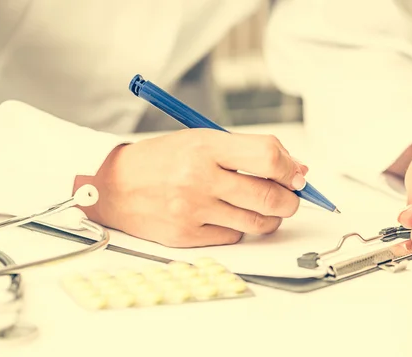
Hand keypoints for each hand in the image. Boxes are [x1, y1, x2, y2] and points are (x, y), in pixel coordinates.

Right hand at [74, 129, 306, 246]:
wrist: (114, 185)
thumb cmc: (163, 160)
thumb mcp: (203, 141)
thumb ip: (248, 152)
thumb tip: (295, 169)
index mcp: (206, 147)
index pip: (267, 157)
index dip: (291, 169)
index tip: (297, 175)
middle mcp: (199, 178)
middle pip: (269, 197)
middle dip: (291, 201)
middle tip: (290, 198)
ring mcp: (192, 210)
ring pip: (257, 223)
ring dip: (271, 218)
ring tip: (262, 208)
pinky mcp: (186, 235)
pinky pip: (233, 236)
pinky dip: (238, 228)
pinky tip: (225, 216)